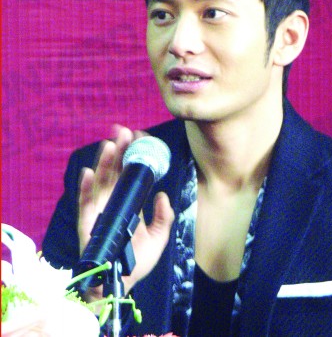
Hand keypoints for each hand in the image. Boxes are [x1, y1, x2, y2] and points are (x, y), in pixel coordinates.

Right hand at [78, 125, 174, 300]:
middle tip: (124, 131)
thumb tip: (162, 195)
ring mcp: (100, 210)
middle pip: (115, 171)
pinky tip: (89, 172)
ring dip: (105, 162)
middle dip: (119, 151)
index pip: (131, 174)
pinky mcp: (88, 222)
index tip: (140, 138)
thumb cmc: (137, 261)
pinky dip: (85, 187)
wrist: (119, 283)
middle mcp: (114, 201)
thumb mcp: (158, 238)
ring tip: (111, 144)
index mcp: (130, 202)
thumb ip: (163, 217)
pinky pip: (85, 202)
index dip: (134, 156)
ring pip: (101, 182)